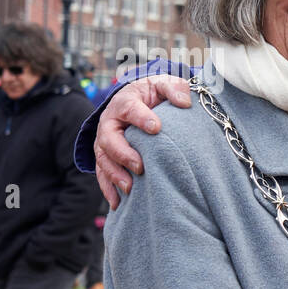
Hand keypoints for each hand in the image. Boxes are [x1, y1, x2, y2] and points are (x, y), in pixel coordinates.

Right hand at [95, 75, 191, 208]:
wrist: (142, 102)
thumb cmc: (155, 94)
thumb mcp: (165, 84)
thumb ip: (174, 88)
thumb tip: (184, 102)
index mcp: (124, 102)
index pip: (130, 108)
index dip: (141, 118)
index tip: (156, 128)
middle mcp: (110, 122)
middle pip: (108, 138)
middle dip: (123, 153)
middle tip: (140, 165)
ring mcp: (105, 142)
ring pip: (103, 159)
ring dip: (115, 174)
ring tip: (130, 188)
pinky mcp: (107, 158)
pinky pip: (103, 175)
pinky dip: (109, 190)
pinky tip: (119, 204)